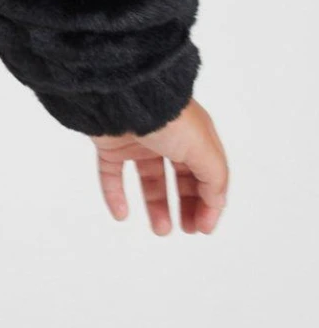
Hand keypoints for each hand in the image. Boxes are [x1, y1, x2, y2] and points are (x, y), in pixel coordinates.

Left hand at [90, 98, 227, 233]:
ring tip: (161, 230)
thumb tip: (216, 203)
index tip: (203, 228)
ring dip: (156, 205)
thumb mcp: (203, 148)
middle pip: (181, 177)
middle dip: (186, 205)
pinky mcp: (110, 144)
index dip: (208, 203)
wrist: (122, 97)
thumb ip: (214, 178)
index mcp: (194, 136)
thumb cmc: (167, 117)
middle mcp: (167, 138)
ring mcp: (138, 141)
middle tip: (187, 229)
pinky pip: (111, 174)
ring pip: (149, 178)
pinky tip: (121, 214)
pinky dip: (115, 195)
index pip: (207, 174)